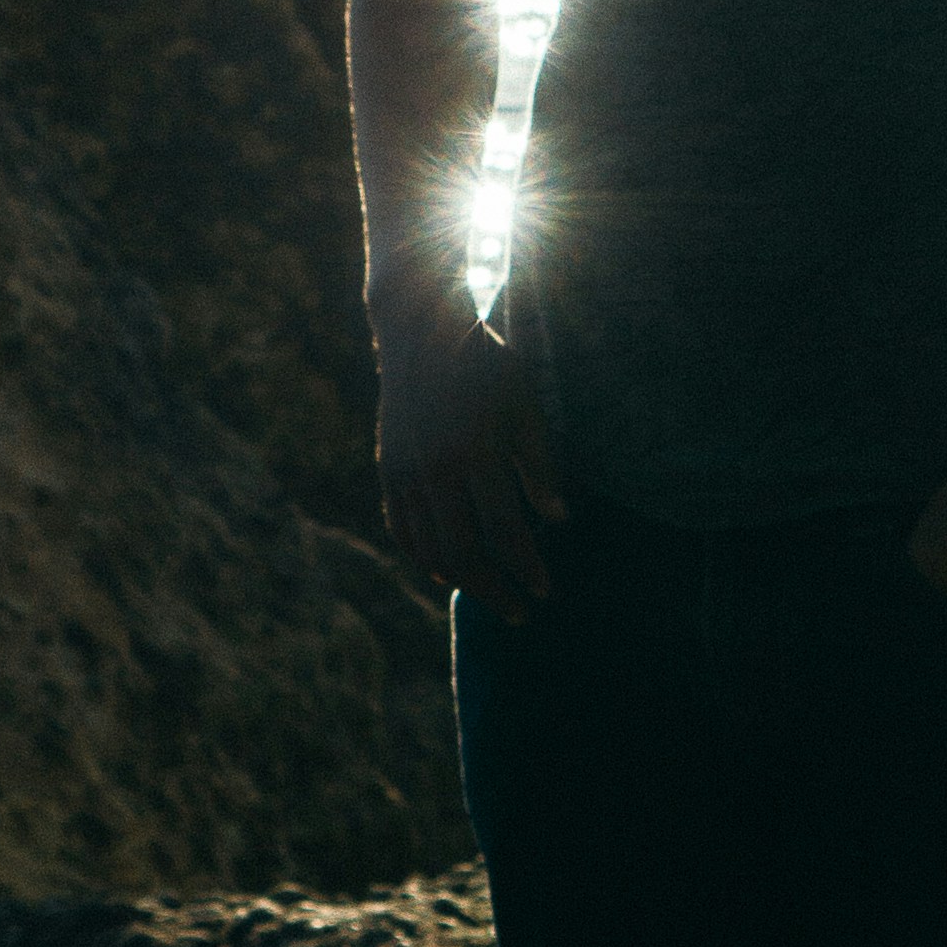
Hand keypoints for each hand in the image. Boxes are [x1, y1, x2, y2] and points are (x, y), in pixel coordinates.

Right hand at [376, 305, 565, 615]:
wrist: (422, 334)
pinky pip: (403, 531)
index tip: (546, 592)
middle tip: (521, 613)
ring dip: (462, 582)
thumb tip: (558, 522)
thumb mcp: (525, 406)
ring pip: (430, 549)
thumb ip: (540, 465)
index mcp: (475, 450)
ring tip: (491, 595)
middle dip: (496, 589)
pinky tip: (446, 572)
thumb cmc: (485, 366)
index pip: (505, 529)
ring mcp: (405, 473)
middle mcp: (435, 469)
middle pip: (464, 551)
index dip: (528, 567)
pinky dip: (424, 558)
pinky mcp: (388, 471)